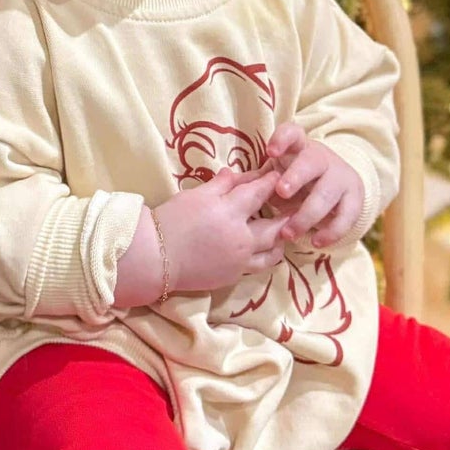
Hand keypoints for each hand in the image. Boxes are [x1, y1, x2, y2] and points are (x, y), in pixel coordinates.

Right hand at [115, 167, 288, 307]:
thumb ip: (221, 184)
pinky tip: (265, 249)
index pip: (259, 192)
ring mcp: (240, 260)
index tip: (279, 175)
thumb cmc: (172, 220)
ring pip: (273, 251)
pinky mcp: (234, 276)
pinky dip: (266, 256)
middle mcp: (242, 238)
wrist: (155, 257)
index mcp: (230, 212)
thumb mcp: (195, 195)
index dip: (271, 182)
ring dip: (281, 240)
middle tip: (293, 206)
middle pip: (276, 226)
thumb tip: (237, 173)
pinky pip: (258, 266)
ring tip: (284, 231)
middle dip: (286, 215)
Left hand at [265, 124, 365, 248]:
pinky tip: (316, 242)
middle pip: (312, 162)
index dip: (282, 139)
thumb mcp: (279, 174)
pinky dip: (331, 232)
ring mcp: (341, 178)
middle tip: (281, 193)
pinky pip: (346, 217)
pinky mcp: (354, 199)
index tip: (270, 151)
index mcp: (300, 147)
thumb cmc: (295, 179)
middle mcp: (322, 158)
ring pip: (327, 193)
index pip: (293, 133)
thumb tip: (228, 185)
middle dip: (296, 177)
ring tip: (289, 233)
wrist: (337, 185)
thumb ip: (259, 179)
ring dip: (306, 215)